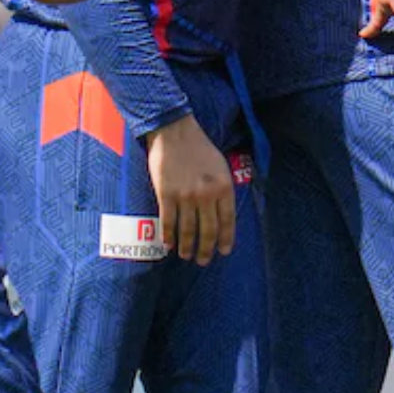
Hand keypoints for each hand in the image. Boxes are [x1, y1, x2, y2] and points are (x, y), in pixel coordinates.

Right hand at [145, 116, 236, 266]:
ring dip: (187, 246)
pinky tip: (169, 244)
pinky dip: (168, 236)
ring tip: (186, 255)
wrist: (174, 132)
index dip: (225, 238)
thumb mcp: (221, 166)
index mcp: (224, 187)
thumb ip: (222, 189)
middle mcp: (206, 195)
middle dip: (206, 249)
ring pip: (187, 229)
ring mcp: (185, 196)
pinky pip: (168, 221)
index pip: (228, 220)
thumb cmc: (199, 148)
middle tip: (203, 261)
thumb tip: (222, 213)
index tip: (223, 251)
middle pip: (208, 230)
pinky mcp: (166, 194)